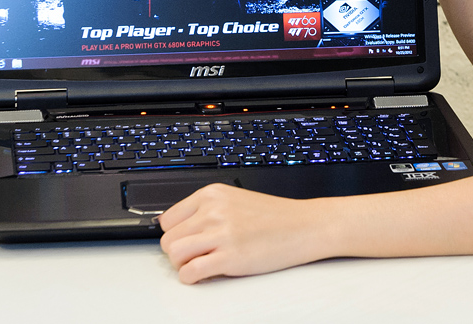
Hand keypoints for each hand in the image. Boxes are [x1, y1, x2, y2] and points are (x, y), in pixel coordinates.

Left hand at [158, 183, 326, 282]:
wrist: (305, 226)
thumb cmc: (275, 217)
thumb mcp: (235, 200)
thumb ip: (208, 210)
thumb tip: (180, 230)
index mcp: (212, 194)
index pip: (168, 219)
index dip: (176, 234)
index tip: (186, 241)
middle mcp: (213, 211)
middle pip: (168, 239)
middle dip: (178, 252)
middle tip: (196, 256)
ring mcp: (222, 233)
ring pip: (174, 255)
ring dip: (183, 265)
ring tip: (200, 264)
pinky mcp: (230, 257)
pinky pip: (190, 272)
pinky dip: (192, 278)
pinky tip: (206, 274)